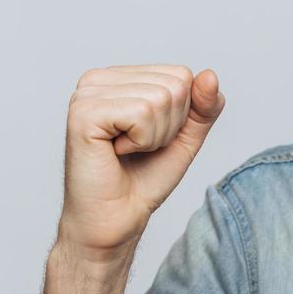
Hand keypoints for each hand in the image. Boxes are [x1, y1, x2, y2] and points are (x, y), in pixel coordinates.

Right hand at [56, 64, 225, 261]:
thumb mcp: (185, 137)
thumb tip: (209, 75)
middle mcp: (99, 79)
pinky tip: (116, 152)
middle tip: (139, 148)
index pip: (181, 75)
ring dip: (154, 136)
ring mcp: (87, 93)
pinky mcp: (83, 113)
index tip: (151, 137)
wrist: (116, 219)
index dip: (181, 115)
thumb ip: (203, 106)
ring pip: (160, 98)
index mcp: (119, 77)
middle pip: (174, 85)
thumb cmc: (143, 179)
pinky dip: (141, 141)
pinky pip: (141, 113)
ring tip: (127, 151)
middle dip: (169, 126)